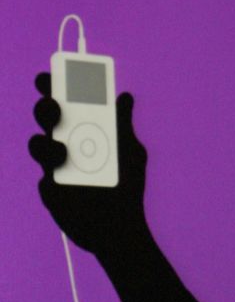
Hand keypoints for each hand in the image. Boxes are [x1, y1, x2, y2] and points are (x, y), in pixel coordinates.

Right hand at [29, 72, 147, 253]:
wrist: (121, 227)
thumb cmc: (127, 186)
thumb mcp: (130, 152)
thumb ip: (123, 126)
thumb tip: (125, 96)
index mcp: (85, 131)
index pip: (66, 103)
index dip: (55, 86)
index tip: (52, 74)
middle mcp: (65, 144)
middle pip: (46, 118)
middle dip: (46, 106)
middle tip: (55, 105)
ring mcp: (54, 167)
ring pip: (38, 144)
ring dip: (46, 142)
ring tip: (63, 151)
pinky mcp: (50, 190)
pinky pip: (44, 179)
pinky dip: (53, 177)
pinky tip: (65, 180)